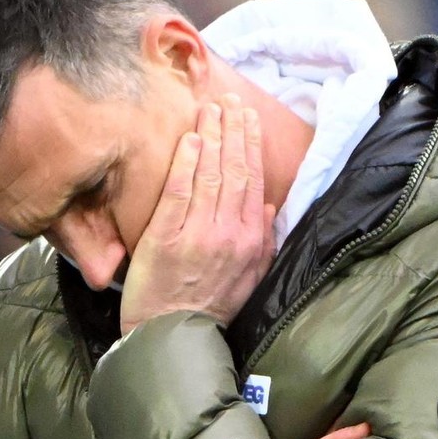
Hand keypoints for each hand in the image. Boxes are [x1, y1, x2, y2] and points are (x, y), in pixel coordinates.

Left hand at [119, 94, 274, 334]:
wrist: (175, 338)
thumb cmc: (210, 309)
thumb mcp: (250, 278)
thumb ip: (263, 242)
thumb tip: (271, 207)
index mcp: (250, 241)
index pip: (253, 181)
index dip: (250, 146)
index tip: (247, 118)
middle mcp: (229, 233)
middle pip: (233, 170)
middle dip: (233, 130)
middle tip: (228, 100)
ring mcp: (198, 234)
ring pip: (209, 174)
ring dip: (211, 136)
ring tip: (210, 108)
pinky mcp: (166, 238)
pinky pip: (179, 192)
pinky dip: (186, 163)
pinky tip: (189, 138)